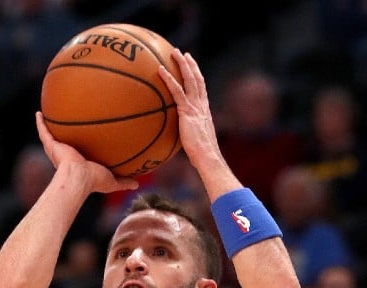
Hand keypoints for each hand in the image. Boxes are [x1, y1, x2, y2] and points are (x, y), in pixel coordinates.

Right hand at [34, 112, 137, 193]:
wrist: (78, 178)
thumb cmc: (93, 181)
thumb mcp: (112, 181)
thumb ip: (123, 181)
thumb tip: (137, 183)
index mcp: (78, 163)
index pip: (79, 154)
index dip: (80, 148)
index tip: (83, 139)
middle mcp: (66, 156)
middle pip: (64, 143)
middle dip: (65, 135)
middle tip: (67, 125)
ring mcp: (57, 150)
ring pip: (52, 136)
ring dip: (50, 126)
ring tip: (49, 114)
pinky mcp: (52, 146)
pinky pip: (44, 132)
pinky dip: (40, 123)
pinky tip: (38, 113)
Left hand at [159, 50, 219, 172]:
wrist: (207, 156)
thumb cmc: (201, 155)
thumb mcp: (193, 141)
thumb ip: (186, 134)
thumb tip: (174, 138)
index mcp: (204, 111)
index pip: (201, 89)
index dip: (197, 76)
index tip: (191, 66)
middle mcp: (202, 105)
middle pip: (197, 79)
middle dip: (190, 64)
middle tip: (182, 53)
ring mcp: (196, 107)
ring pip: (190, 79)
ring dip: (182, 64)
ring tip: (174, 52)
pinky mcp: (187, 111)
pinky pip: (177, 91)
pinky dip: (169, 79)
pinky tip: (160, 69)